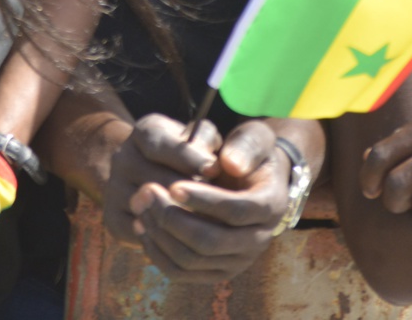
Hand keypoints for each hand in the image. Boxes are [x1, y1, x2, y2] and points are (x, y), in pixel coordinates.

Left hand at [104, 113, 290, 281]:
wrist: (250, 180)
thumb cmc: (248, 153)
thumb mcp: (254, 138)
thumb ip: (245, 146)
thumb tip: (231, 165)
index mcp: (270, 206)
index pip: (235, 211)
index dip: (203, 200)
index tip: (173, 185)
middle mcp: (258, 240)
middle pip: (211, 242)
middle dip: (173, 218)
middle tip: (146, 191)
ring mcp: (237, 260)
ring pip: (193, 260)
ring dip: (161, 235)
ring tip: (141, 205)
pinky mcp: (216, 271)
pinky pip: (183, 273)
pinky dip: (159, 253)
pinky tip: (143, 227)